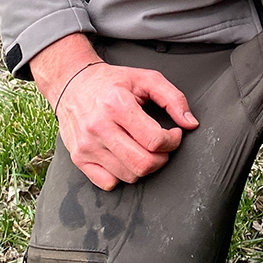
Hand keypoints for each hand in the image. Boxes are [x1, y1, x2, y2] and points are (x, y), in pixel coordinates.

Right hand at [30, 34, 197, 189]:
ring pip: (128, 176)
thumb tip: (191, 124)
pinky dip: (122, 175)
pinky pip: (108, 183)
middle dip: (162, 159)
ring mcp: (86, 145)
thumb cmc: (111, 82)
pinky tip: (124, 156)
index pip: (155, 140)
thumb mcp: (146, 79)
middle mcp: (98, 127)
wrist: (71, 83)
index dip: (173, 140)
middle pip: (143, 164)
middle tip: (162, 146)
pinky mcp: (78, 158)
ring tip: (143, 148)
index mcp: (116, 104)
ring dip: (144, 166)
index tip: (173, 133)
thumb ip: (173, 98)